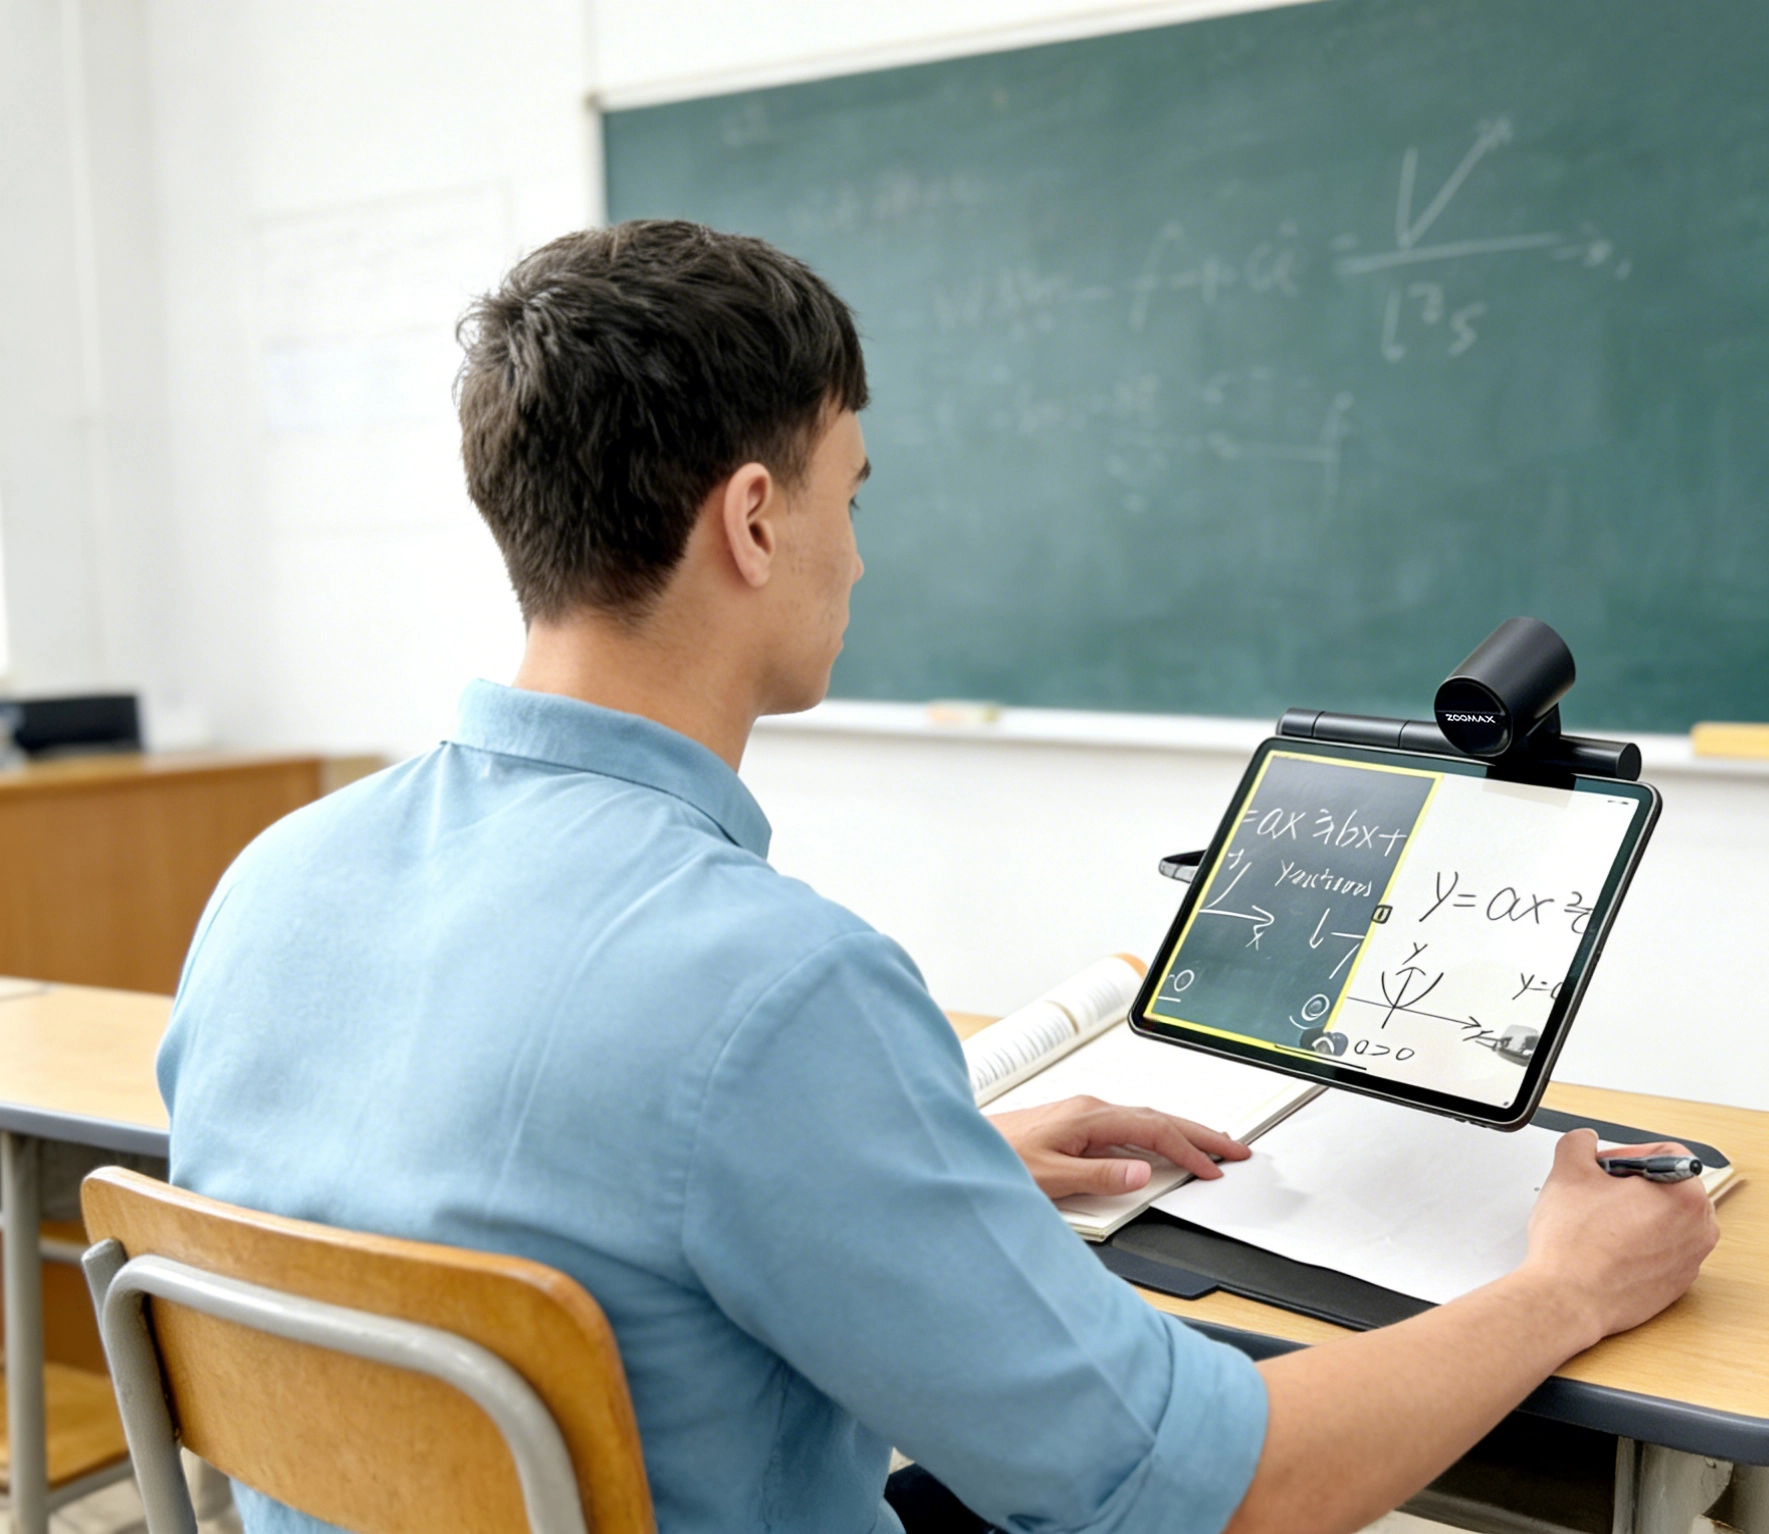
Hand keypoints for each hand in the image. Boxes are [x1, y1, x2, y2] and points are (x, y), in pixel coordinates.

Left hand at [987, 1094, 1250, 1199]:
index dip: (1190, 1149)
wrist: (957, 1148)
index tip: (1215, 1167)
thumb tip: (1140, 1174)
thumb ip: (1097, 1176)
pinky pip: (1126, 1127)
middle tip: (1235, 1149)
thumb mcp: (1048, 1177)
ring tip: (1207, 1146)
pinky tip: (1157, 1147)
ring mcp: (1080, 1116)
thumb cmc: (995, 1159)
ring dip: (1178, 1132)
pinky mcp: (1071, 1125)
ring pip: (1143, 1120)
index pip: (1155, 1130)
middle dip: (1199, 1133)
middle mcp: (1088, 1110)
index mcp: (1089, 1117)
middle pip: (1157, 1118)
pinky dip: (1153, 1136)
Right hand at [1522, 1129, 1718, 1345]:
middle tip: (1597, 1191)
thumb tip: (1585, 1143)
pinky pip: (1661, 1250)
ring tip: (1598, 1220)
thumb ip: (1579, 1143)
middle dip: (1632, 1184)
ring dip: (1633, 1213)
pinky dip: (1636, 1243)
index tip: (1603, 1166)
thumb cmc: (1576, 1244)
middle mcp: (1699, 1230)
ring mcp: (1690, 1261)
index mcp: (1686, 1196)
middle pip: (1669, 1187)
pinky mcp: (1675, 1285)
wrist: (1569, 1298)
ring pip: (1664, 1219)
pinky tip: (1604, 1246)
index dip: (1627, 1152)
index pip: (1667, 1153)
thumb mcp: (1568, 1170)